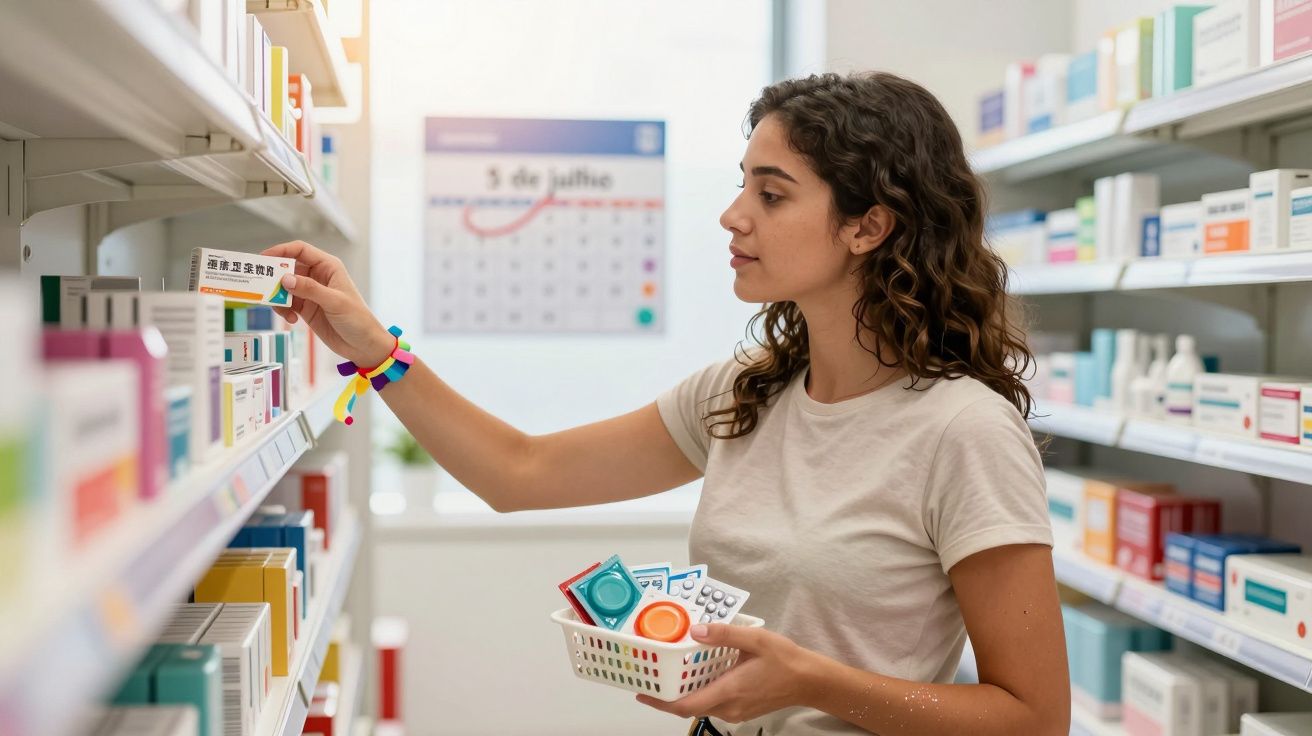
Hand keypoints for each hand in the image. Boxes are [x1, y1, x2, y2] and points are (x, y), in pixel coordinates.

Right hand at [261, 240, 394, 366]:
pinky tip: (291, 319)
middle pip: (288, 268)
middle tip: (261, 286)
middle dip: (274, 277)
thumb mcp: (335, 301)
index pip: (300, 250)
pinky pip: (286, 303)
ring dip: (277, 297)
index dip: (281, 251)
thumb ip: (309, 289)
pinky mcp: (306, 308)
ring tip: (281, 309)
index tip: (264, 258)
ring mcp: (311, 293)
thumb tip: (285, 279)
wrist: (363, 345)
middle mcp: (318, 276)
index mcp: (328, 267)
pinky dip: (283, 309)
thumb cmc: (358, 319)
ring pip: (284, 287)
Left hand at [636, 624, 821, 724]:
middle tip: (651, 679)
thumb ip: (723, 634)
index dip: (660, 702)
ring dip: (684, 695)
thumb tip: (695, 631)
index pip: (686, 705)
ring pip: (701, 707)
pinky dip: (700, 694)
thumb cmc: (784, 659)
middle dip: (667, 697)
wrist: (808, 681)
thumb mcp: (755, 639)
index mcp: (729, 690)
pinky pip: (713, 705)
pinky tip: (698, 677)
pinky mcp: (740, 711)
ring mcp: (735, 712)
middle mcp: (729, 707)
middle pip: (688, 708)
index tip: (642, 693)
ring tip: (670, 675)